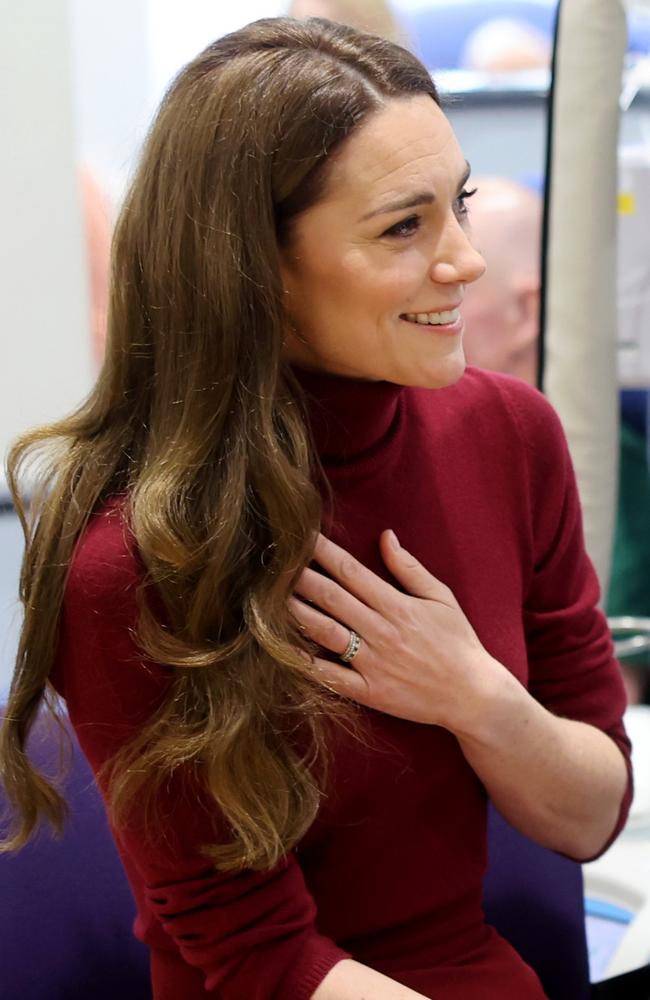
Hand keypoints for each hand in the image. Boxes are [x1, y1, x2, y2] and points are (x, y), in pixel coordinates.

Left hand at [290, 530, 504, 732]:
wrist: (473, 695)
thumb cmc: (458, 642)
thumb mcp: (441, 598)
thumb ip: (409, 568)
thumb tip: (385, 535)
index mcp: (397, 605)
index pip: (351, 571)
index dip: (322, 552)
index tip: (300, 536)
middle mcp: (381, 631)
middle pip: (331, 598)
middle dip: (300, 577)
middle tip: (271, 560)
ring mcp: (373, 663)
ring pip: (326, 633)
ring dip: (297, 613)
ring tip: (268, 597)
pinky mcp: (370, 692)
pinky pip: (333, 677)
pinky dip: (308, 664)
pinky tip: (284, 650)